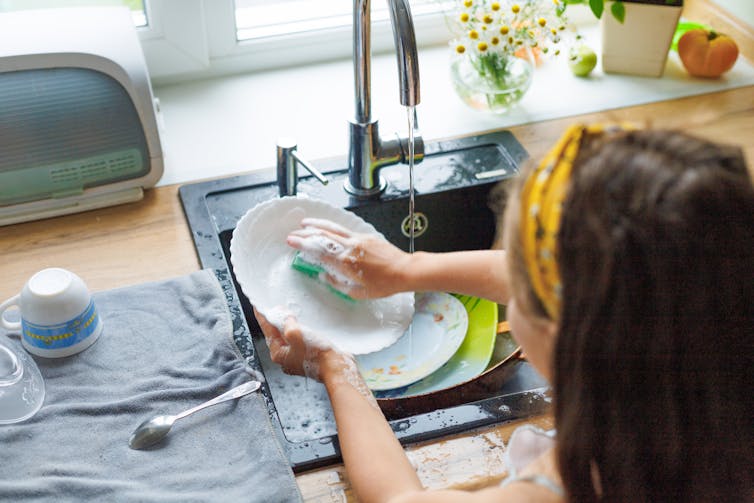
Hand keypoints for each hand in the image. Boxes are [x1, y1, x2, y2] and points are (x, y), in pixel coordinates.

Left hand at [254, 307, 345, 380]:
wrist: (337, 369)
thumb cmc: (318, 357)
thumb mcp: (298, 336)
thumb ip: (288, 324)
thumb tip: (286, 318)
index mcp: (279, 354)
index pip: (267, 330)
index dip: (263, 317)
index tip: (258, 306)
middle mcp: (286, 357)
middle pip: (276, 334)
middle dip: (275, 320)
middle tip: (275, 306)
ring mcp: (297, 358)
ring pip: (288, 337)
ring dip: (288, 325)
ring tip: (289, 312)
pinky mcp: (308, 356)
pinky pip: (299, 340)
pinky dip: (299, 330)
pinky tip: (304, 324)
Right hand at [286, 218, 411, 298]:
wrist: (404, 271)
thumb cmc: (383, 284)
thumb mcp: (357, 292)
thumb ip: (337, 284)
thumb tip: (324, 276)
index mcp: (345, 262)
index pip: (318, 250)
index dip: (303, 244)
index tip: (292, 241)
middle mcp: (349, 247)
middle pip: (322, 236)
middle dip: (305, 233)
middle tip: (293, 234)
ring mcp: (358, 239)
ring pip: (333, 228)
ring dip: (317, 224)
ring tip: (305, 223)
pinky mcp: (365, 236)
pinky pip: (344, 229)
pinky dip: (332, 226)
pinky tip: (327, 227)